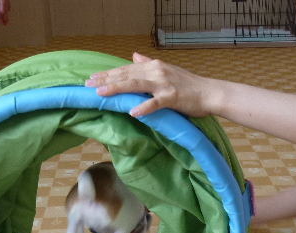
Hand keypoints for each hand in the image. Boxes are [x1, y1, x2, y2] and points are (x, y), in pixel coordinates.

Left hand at [85, 52, 212, 117]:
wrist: (209, 92)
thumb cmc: (187, 85)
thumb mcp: (165, 71)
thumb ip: (148, 65)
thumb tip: (133, 57)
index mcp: (153, 66)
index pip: (125, 69)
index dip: (107, 74)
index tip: (90, 78)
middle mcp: (156, 71)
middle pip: (126, 75)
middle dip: (105, 80)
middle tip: (87, 85)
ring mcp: (164, 84)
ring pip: (136, 85)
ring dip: (117, 88)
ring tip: (101, 93)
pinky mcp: (172, 97)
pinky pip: (155, 103)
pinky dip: (144, 107)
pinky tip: (132, 112)